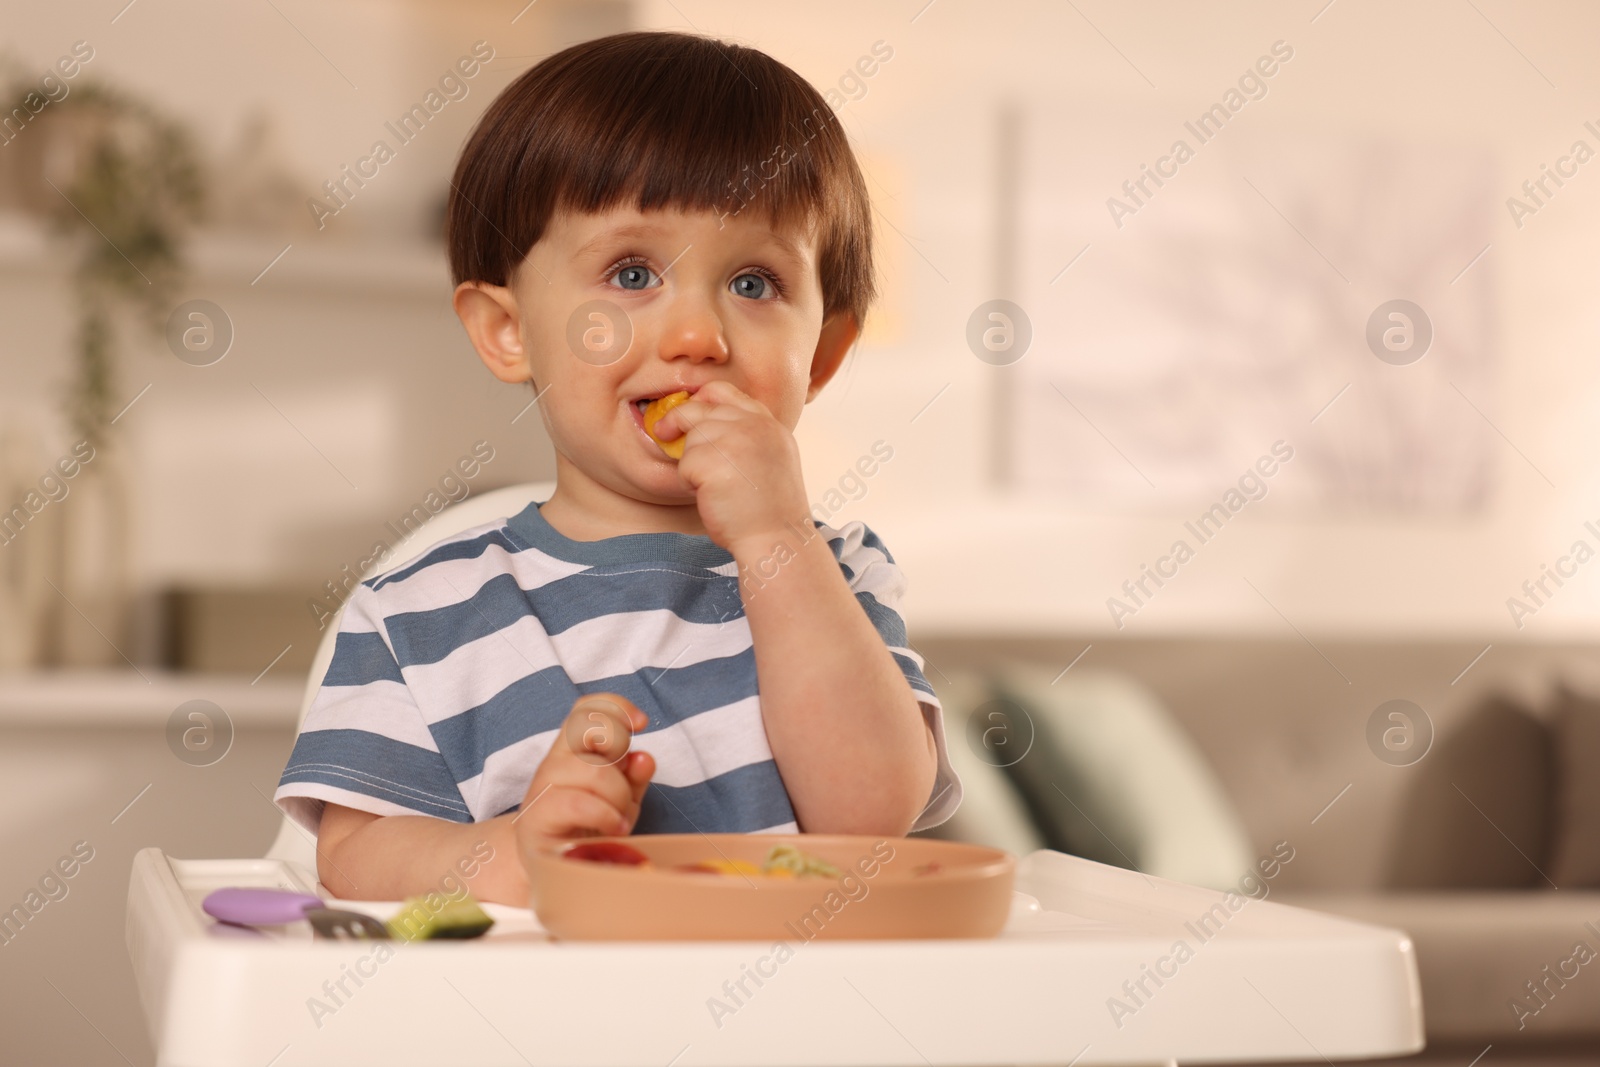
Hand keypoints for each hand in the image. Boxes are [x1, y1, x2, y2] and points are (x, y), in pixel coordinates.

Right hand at [511, 694, 654, 866]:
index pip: (586, 709)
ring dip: (618, 795)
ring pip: (592, 769)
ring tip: (619, 820)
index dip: (615, 706)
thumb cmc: (587, 830)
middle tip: (624, 791)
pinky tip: (613, 829)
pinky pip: (577, 803)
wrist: (549, 867)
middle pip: (589, 730)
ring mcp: (543, 787)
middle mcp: (556, 761)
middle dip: (620, 753)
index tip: (642, 723)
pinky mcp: (537, 817)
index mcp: (573, 750)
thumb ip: (635, 778)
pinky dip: (605, 815)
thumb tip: (644, 758)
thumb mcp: (621, 801)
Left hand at [651, 381, 810, 556]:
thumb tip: (705, 422)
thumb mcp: (770, 459)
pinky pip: (685, 464)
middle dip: (677, 420)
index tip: (690, 415)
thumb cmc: (769, 511)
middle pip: (700, 408)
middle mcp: (754, 426)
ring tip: (715, 487)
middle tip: (664, 431)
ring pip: (692, 438)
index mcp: (770, 425)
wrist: (776, 540)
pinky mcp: (713, 460)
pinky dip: (690, 482)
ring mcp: (735, 440)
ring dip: (693, 463)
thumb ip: (747, 436)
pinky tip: (712, 497)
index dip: (702, 400)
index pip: (726, 392)